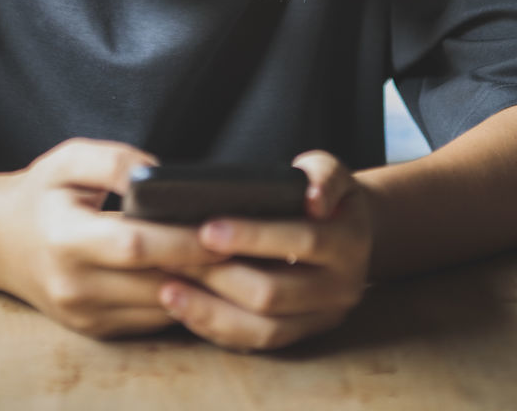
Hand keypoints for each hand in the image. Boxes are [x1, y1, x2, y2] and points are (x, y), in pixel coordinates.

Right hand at [0, 138, 228, 338]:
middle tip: (252, 247)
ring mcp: (85, 315)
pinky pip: (152, 320)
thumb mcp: (68, 159)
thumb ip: (114, 161)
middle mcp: (74, 285)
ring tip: (244, 263)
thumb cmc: (39, 193)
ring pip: (160, 307)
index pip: (134, 245)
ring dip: (204, 289)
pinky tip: (210, 279)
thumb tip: (161, 173)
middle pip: (156, 281)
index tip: (223, 225)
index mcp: (64, 239)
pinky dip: (184, 301)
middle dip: (208, 266)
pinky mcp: (95, 330)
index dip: (181, 238)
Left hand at [157, 151, 372, 350]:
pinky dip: (217, 328)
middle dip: (220, 277)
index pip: (301, 240)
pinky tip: (183, 308)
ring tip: (167, 289)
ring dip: (211, 310)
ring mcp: (321, 319)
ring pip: (264, 329)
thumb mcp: (329, 171)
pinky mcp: (300, 337)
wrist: (347, 233)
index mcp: (349, 242)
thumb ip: (323, 176)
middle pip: (275, 293)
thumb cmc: (322, 193)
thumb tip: (312, 199)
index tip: (207, 229)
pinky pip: (257, 344)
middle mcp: (341, 288)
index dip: (254, 236)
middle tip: (173, 259)